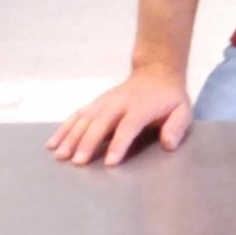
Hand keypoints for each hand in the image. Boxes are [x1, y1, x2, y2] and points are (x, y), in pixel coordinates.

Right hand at [46, 63, 191, 166]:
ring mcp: (106, 101)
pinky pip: (78, 114)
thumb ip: (177, 127)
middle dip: (89, 141)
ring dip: (71, 136)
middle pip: (102, 121)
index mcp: (142, 106)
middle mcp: (120, 102)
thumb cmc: (169, 98)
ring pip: (85, 118)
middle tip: (78, 162)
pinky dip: (64, 128)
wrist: (156, 72)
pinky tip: (52, 143)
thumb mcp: (182, 110)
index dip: (120, 143)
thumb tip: (168, 144)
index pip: (129, 125)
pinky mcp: (97, 102)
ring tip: (60, 155)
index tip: (110, 162)